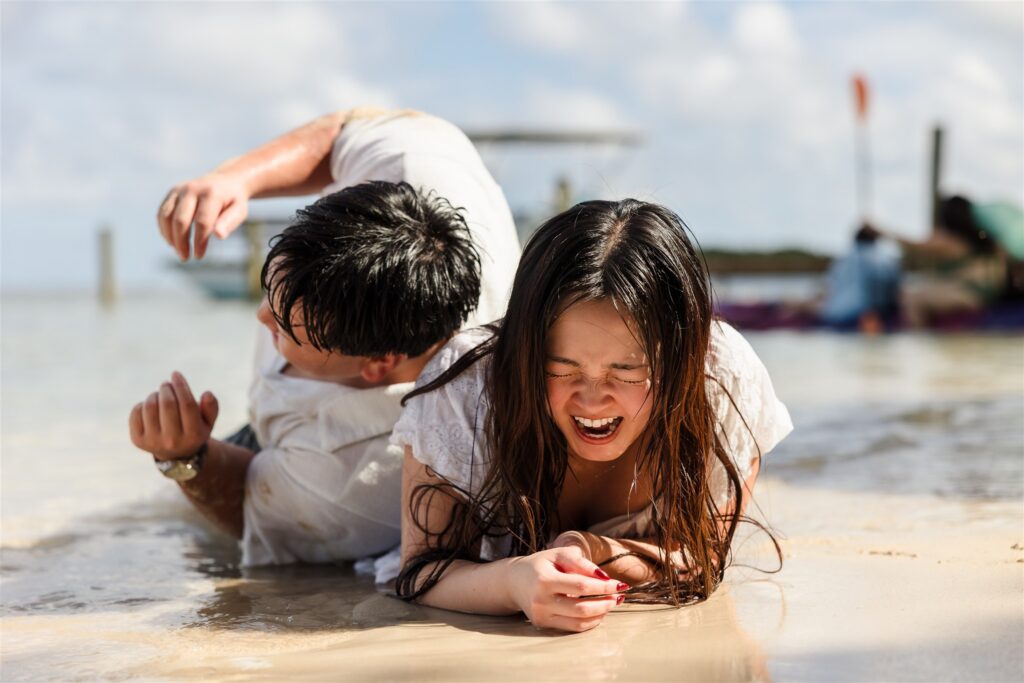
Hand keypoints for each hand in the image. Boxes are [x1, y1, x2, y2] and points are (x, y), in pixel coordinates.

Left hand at [129, 372, 217, 460]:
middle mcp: (173, 441)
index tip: (176, 374)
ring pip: (150, 406)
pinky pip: (136, 412)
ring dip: (155, 395)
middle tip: (167, 384)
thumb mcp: (208, 421)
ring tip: (160, 396)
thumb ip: (211, 407)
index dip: (181, 386)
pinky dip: (142, 404)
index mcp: (194, 435)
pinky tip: (151, 408)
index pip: (187, 405)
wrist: (175, 454)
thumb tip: (207, 394)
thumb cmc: (193, 429)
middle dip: (166, 388)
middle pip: (168, 404)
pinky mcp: (137, 440)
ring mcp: (153, 442)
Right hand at [157, 171, 250, 260]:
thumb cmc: (233, 201)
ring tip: (178, 252)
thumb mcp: (239, 211)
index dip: (199, 241)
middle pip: (180, 220)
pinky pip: (162, 213)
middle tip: (185, 258)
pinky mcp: (172, 192)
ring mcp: (180, 190)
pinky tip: (172, 242)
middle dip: (181, 242)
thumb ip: (229, 222)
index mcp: (211, 194)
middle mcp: (192, 189)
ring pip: (166, 216)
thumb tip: (219, 236)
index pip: (202, 222)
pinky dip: (164, 229)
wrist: (225, 181)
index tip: (199, 256)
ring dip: (170, 237)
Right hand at [505, 545, 627, 632]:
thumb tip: (604, 577)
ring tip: (612, 603)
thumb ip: (581, 562)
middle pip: (581, 608)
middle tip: (619, 596)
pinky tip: (599, 612)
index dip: (603, 587)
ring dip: (601, 614)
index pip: (581, 586)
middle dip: (606, 603)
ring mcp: (542, 616)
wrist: (514, 581)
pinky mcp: (544, 625)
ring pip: (579, 621)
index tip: (620, 584)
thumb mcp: (559, 554)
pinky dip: (590, 621)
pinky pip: (573, 627)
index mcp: (544, 580)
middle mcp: (541, 601)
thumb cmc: (541, 564)